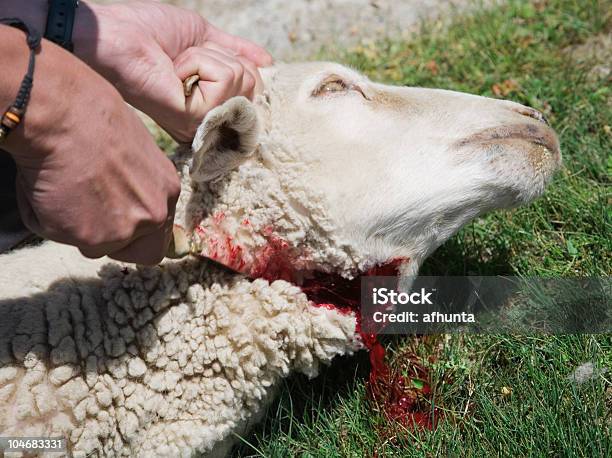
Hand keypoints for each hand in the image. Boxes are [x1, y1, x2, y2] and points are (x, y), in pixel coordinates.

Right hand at [2, 32, 179, 264]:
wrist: (63, 114)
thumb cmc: (93, 118)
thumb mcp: (135, 152)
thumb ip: (137, 185)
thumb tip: (118, 197)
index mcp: (167, 190)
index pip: (161, 233)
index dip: (139, 234)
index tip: (118, 222)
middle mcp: (154, 214)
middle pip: (142, 253)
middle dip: (117, 244)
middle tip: (90, 219)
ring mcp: (124, 229)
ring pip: (97, 247)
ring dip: (77, 227)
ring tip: (64, 189)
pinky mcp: (91, 238)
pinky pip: (64, 239)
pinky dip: (49, 220)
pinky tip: (47, 188)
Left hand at [74, 1, 272, 141]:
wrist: (117, 35)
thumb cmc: (150, 32)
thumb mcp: (204, 37)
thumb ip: (237, 51)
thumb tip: (269, 62)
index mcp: (212, 103)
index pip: (254, 87)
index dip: (240, 64)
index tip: (206, 55)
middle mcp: (210, 119)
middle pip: (253, 83)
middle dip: (223, 56)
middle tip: (187, 58)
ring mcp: (204, 121)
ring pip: (242, 78)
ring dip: (207, 56)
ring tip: (177, 64)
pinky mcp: (197, 117)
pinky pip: (225, 77)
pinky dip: (199, 61)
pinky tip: (174, 71)